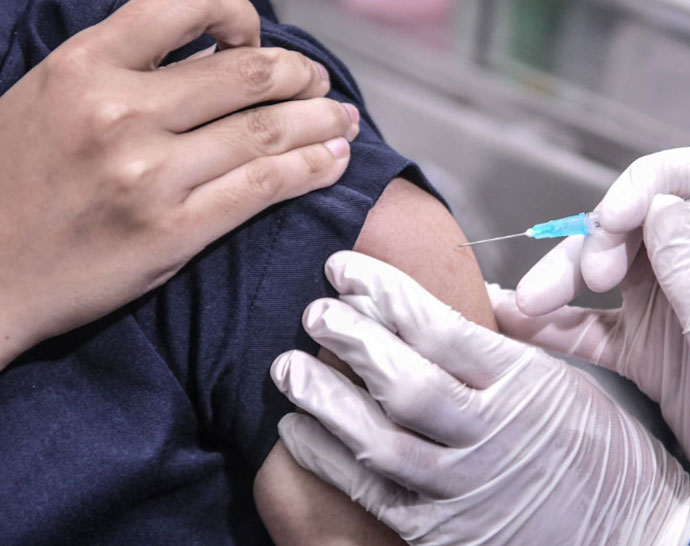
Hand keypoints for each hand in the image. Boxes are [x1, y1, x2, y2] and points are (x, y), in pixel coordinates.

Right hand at [0, 0, 359, 366]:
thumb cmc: (14, 186)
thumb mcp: (46, 99)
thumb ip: (117, 72)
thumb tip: (202, 55)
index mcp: (82, 66)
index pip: (182, 5)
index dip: (237, 13)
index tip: (253, 36)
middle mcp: (118, 112)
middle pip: (247, 73)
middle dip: (300, 74)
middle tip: (320, 85)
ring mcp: (149, 174)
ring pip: (267, 130)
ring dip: (321, 120)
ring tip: (344, 121)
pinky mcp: (174, 230)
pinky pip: (264, 186)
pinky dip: (311, 168)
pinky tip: (334, 162)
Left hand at [271, 251, 689, 544]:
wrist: (639, 539)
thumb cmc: (610, 456)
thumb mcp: (574, 382)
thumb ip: (511, 347)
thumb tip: (453, 307)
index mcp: (527, 385)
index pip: (439, 328)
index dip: (382, 294)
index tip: (345, 270)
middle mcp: (493, 434)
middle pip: (402, 378)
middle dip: (348, 338)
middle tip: (314, 311)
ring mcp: (467, 489)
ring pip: (378, 438)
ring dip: (324, 397)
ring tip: (287, 365)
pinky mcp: (447, 533)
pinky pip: (376, 495)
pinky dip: (329, 461)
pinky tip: (297, 431)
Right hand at [488, 144, 689, 529]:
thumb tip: (663, 207)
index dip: (651, 181)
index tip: (614, 217)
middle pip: (636, 223)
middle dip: (594, 240)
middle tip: (580, 281)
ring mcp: (673, 312)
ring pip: (604, 271)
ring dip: (562, 280)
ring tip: (524, 306)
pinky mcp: (649, 352)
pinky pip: (592, 326)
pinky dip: (556, 324)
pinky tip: (521, 326)